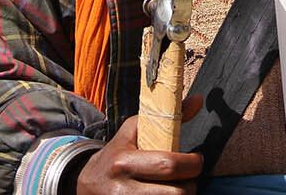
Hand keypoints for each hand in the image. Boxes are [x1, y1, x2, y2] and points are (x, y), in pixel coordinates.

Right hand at [68, 95, 203, 194]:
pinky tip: (166, 193)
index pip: (169, 165)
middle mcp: (123, 189)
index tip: (196, 159)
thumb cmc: (116, 153)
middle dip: (191, 185)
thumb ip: (167, 117)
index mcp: (124, 162)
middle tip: (189, 177)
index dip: (192, 163)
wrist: (87, 184)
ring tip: (178, 186)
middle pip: (176, 193)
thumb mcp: (134, 130)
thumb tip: (198, 100)